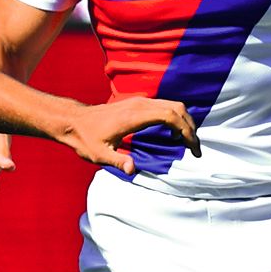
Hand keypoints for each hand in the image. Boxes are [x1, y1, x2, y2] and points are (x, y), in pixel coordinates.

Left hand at [59, 96, 199, 174]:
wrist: (75, 121)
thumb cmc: (86, 139)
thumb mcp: (100, 155)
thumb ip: (118, 161)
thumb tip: (133, 170)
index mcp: (134, 116)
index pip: (170, 115)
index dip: (186, 130)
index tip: (193, 148)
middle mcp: (140, 104)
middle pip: (177, 108)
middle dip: (191, 127)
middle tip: (195, 149)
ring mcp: (140, 101)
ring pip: (173, 105)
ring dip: (185, 122)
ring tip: (188, 143)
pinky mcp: (138, 102)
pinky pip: (165, 105)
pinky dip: (175, 117)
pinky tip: (173, 133)